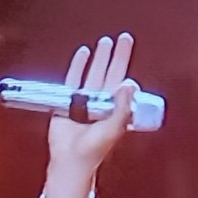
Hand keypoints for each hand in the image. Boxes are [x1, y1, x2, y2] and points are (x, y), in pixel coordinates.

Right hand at [46, 33, 138, 184]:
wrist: (71, 160)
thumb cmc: (94, 149)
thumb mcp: (113, 128)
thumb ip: (122, 107)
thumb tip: (129, 83)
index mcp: (114, 108)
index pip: (123, 82)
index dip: (126, 65)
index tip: (130, 48)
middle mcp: (101, 101)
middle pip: (110, 73)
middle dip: (116, 55)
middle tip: (124, 38)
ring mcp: (84, 100)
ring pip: (93, 73)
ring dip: (99, 58)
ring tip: (105, 41)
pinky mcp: (67, 100)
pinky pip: (73, 79)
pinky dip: (78, 66)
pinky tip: (83, 52)